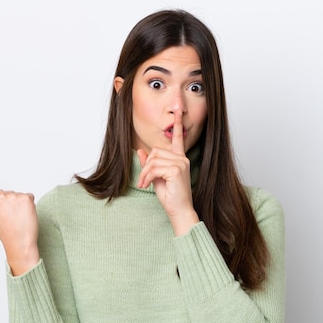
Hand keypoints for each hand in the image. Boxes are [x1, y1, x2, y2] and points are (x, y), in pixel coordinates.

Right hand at [0, 190, 39, 275]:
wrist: (18, 242)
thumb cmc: (2, 232)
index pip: (1, 195)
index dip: (4, 206)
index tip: (3, 217)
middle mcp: (0, 195)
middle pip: (11, 194)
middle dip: (13, 204)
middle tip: (12, 218)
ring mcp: (13, 196)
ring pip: (20, 196)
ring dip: (22, 205)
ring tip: (19, 218)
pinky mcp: (25, 198)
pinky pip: (30, 196)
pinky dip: (30, 205)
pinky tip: (26, 215)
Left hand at [137, 110, 199, 235]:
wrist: (179, 211)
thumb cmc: (170, 197)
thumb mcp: (156, 178)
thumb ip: (150, 164)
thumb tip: (141, 150)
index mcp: (179, 158)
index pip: (178, 138)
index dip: (178, 124)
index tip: (178, 111)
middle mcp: (182, 158)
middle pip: (155, 152)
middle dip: (145, 166)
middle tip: (142, 180)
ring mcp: (180, 163)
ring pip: (153, 160)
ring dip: (144, 173)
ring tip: (144, 184)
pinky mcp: (176, 170)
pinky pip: (154, 168)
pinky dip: (146, 177)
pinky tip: (147, 185)